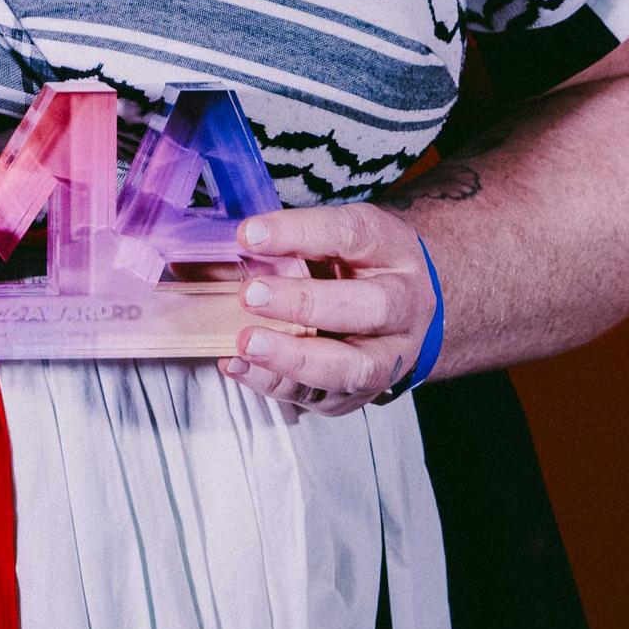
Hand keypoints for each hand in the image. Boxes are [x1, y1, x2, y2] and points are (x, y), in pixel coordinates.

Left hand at [222, 199, 433, 421]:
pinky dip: (274, 381)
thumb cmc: (362, 265)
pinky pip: (319, 395)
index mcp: (394, 252)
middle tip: (252, 296)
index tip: (249, 234)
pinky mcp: (359, 392)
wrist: (405, 307)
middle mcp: (403, 307)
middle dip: (306, 304)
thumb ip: (290, 242)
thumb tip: (224, 250)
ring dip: (293, 358)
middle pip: (370, 308)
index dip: (299, 233)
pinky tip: (240, 365)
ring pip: (352, 367)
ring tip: (247, 343)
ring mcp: (387, 356)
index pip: (351, 235)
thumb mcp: (336, 236)